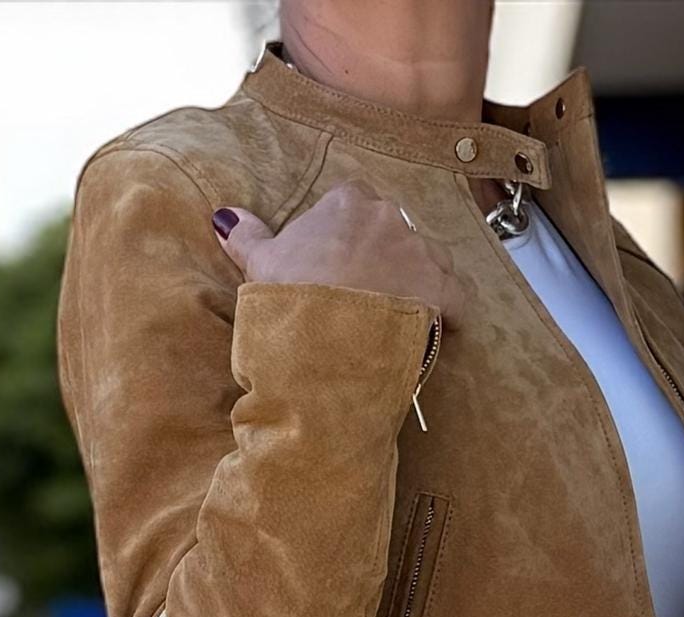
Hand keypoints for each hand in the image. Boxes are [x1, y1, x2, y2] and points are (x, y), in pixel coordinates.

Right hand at [213, 184, 461, 322]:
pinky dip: (453, 312)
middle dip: (384, 259)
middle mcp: (388, 217)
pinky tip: (442, 328)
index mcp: (345, 203)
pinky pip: (459, 296)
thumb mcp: (260, 268)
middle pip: (393, 232)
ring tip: (399, 315)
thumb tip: (224, 215)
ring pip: (428, 259)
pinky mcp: (442, 292)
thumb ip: (248, 236)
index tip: (336, 268)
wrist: (320, 346)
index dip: (345, 240)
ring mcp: (419, 252)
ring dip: (418, 282)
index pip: (352, 206)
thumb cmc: (288, 304)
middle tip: (365, 298)